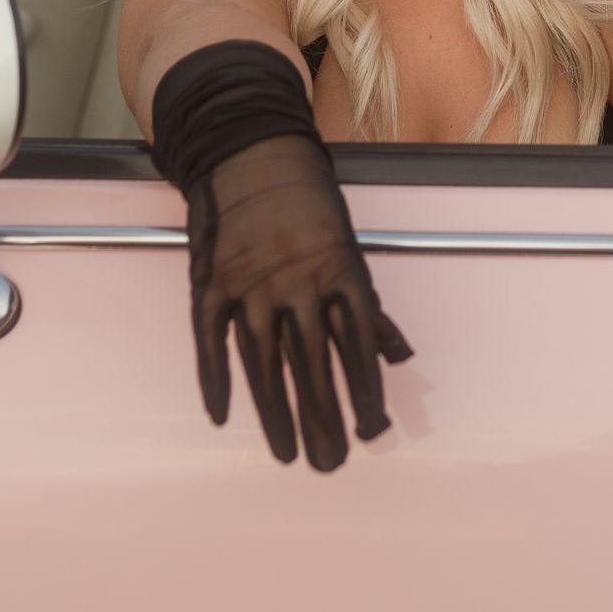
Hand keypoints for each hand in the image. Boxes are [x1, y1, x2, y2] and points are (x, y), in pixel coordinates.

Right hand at [188, 131, 413, 470]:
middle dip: (324, 416)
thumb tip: (401, 358)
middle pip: (312, 362)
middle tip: (331, 462)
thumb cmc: (308, 204)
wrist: (249, 149)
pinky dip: (214, 378)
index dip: (365, 389)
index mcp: (339, 268)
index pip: (357, 342)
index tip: (372, 431)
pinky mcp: (210, 281)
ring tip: (288, 454)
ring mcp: (249, 281)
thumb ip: (370, 309)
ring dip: (277, 412)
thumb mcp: (348, 248)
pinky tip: (222, 415)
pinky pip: (212, 339)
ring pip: (264, 361)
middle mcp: (296, 279)